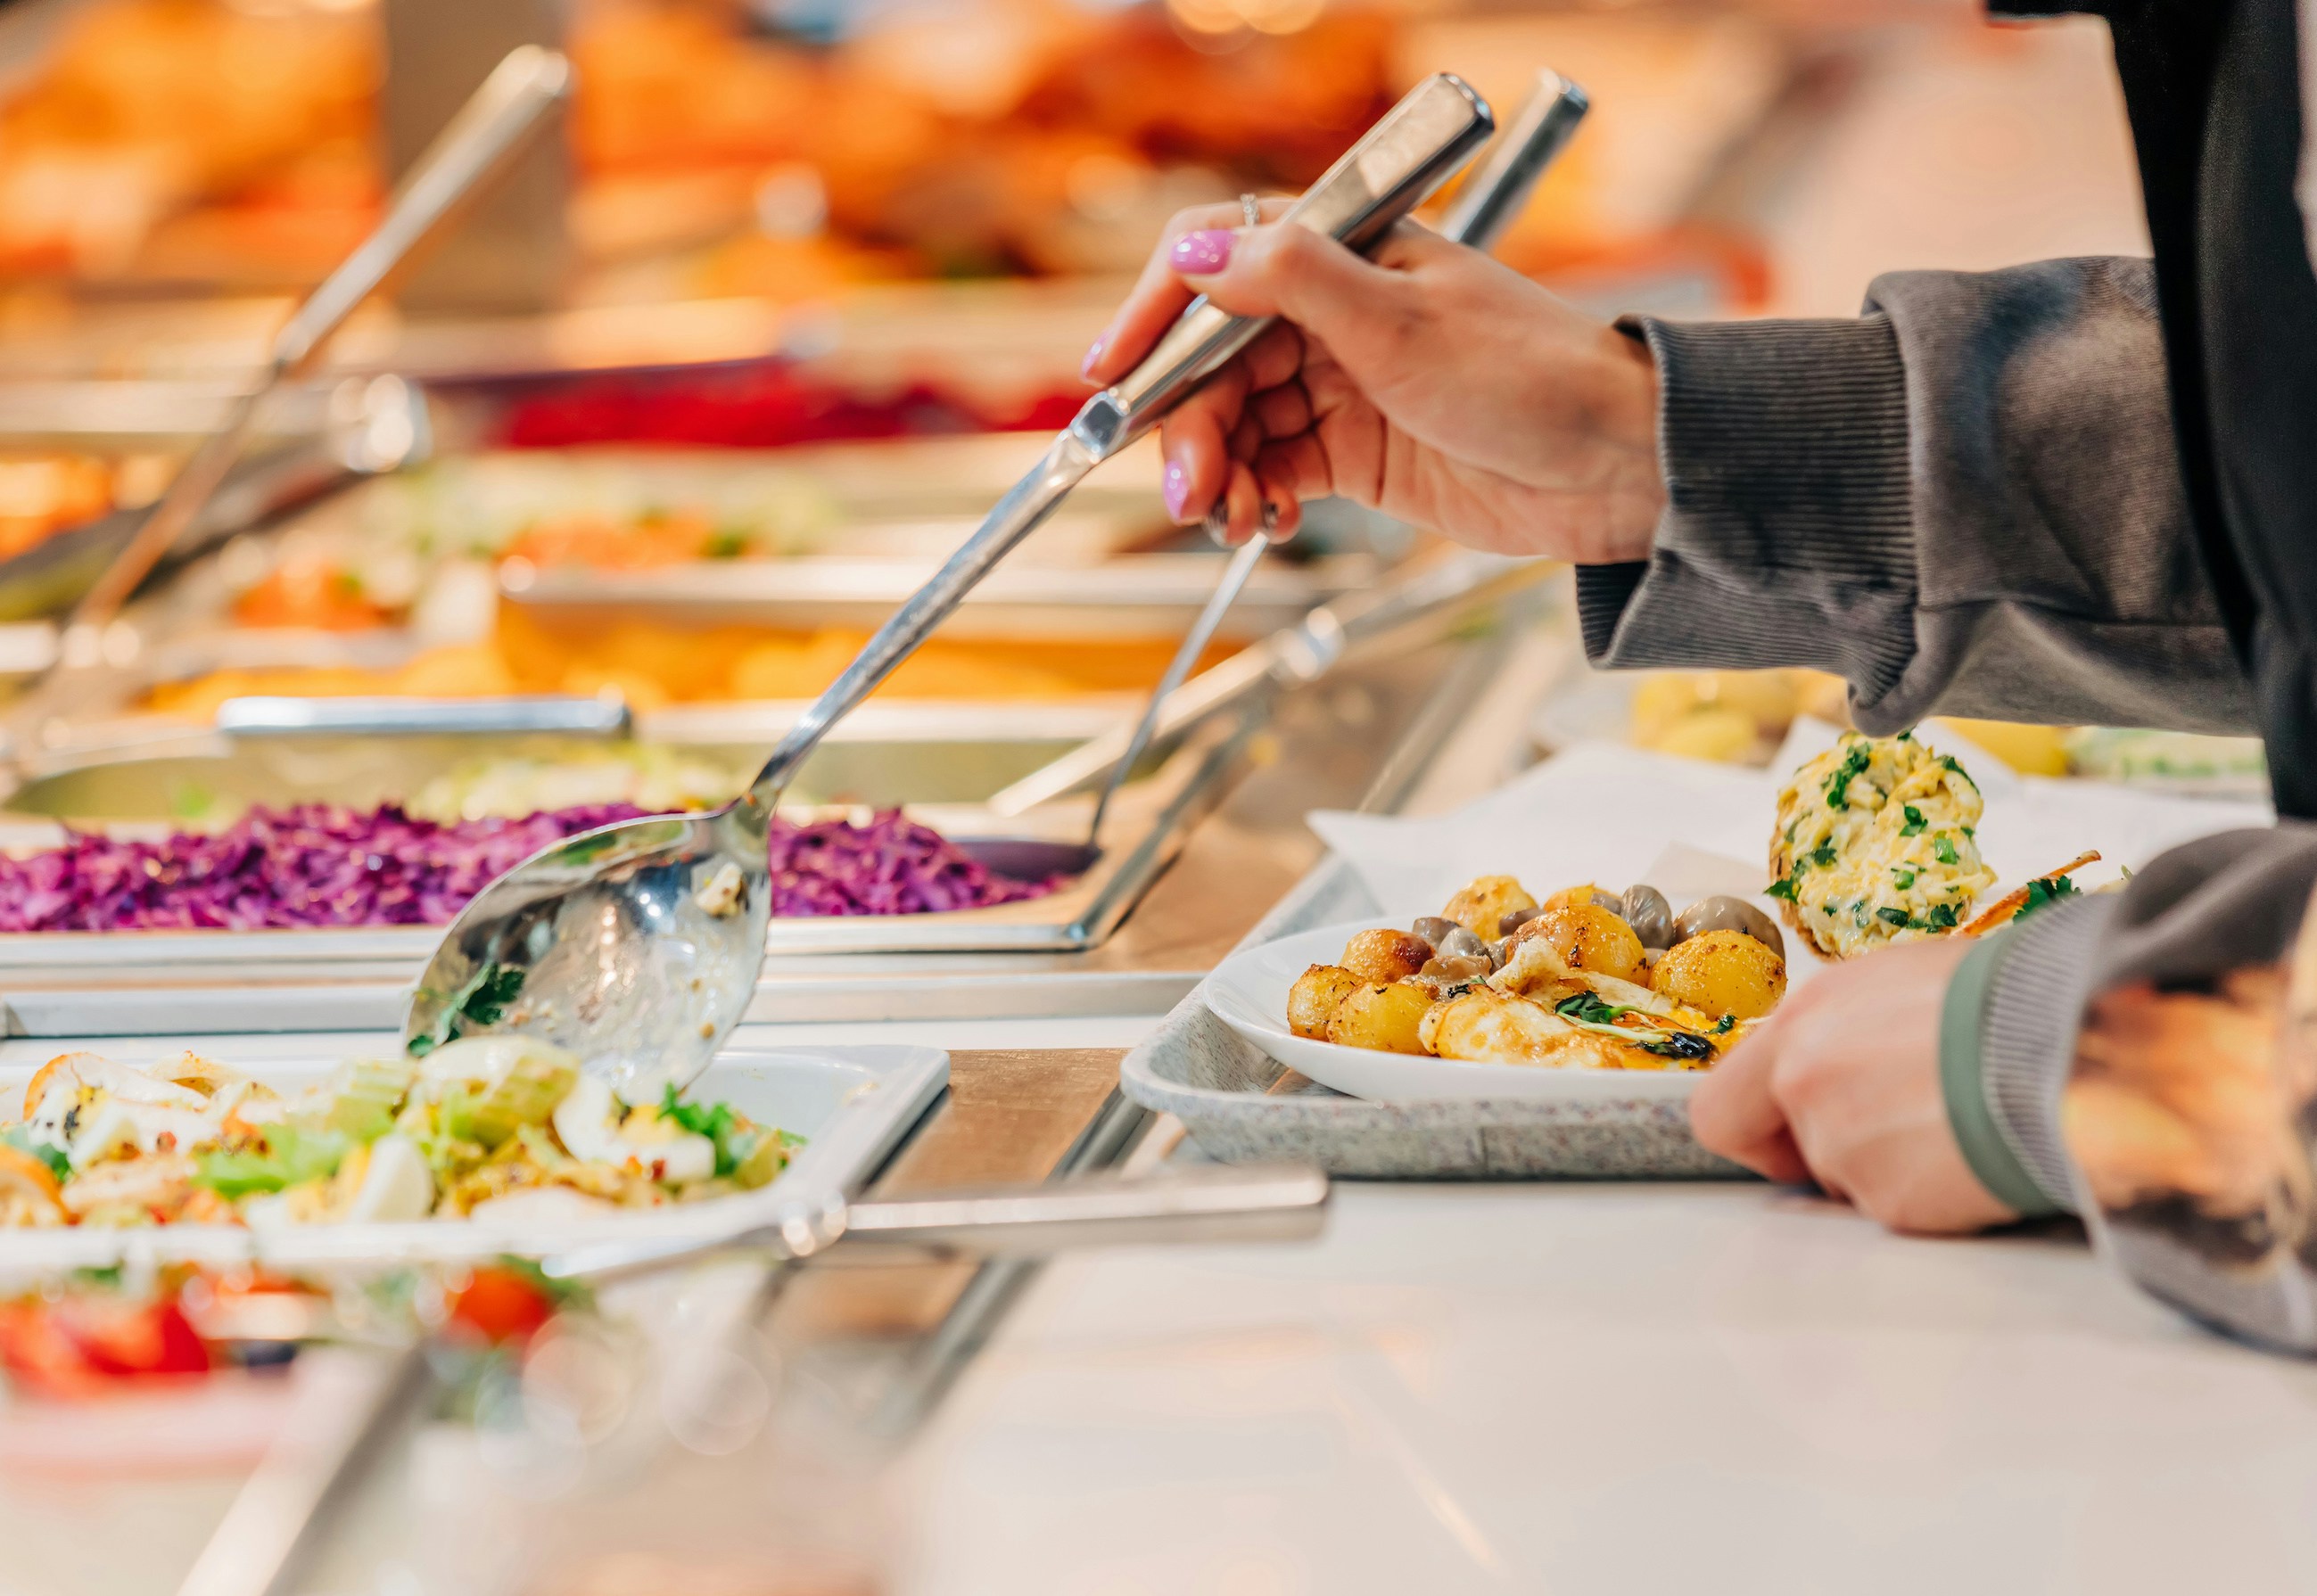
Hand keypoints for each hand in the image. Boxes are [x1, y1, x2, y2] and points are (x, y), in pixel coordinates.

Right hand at [1080, 200, 1665, 558]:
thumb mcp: (1404, 322)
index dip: (1157, 317)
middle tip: (1194, 490)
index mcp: (1346, 255)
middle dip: (1191, 428)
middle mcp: (1333, 315)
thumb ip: (1294, 281)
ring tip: (1233, 519)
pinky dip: (1255, 499)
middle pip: (1215, 363)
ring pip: (1237, 424)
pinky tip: (1268, 522)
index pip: (1219, 265)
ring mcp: (1341, 385)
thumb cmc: (1537, 378)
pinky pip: (1272, 470)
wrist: (1616, 468)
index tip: (1115, 376)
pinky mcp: (1355, 452)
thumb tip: (1200, 248)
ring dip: (1219, 474)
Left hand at [1689, 937, 2016, 1234]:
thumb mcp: (1900, 983)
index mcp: (1801, 1024)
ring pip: (1848, 1179)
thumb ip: (1843, 1031)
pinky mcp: (1893, 1202)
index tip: (1787, 1130)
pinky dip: (1936, 1192)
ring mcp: (1844, 1147)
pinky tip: (1977, 1148)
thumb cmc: (2005, 996)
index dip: (1755, 1127)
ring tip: (1959, 1120)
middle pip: (1781, 1151)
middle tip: (1886, 1135)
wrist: (2076, 1039)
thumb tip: (1838, 1056)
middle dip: (1817, 1154)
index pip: (1721, 1107)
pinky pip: (1900, 1207)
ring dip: (1893, 1164)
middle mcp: (1805, 1084)